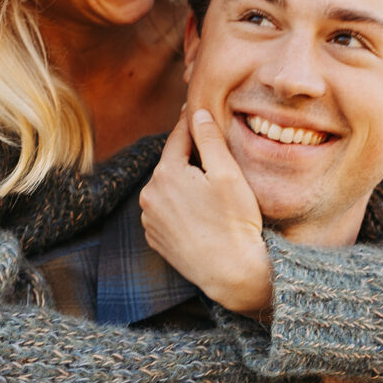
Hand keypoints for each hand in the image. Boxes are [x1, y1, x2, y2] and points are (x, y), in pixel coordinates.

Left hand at [140, 107, 270, 312]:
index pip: (178, 137)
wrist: (231, 273)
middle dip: (189, 157)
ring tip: (207, 189)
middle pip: (171, 163)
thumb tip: (196, 113)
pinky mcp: (154, 237)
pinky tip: (199, 212)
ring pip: (167, 187)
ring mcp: (149, 218)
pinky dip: (178, 205)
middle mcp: (149, 194)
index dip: (191, 123)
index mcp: (165, 173)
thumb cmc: (234, 222)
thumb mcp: (227, 174)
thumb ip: (209, 138)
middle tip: (211, 154)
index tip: (196, 109)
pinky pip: (165, 210)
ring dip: (182, 182)